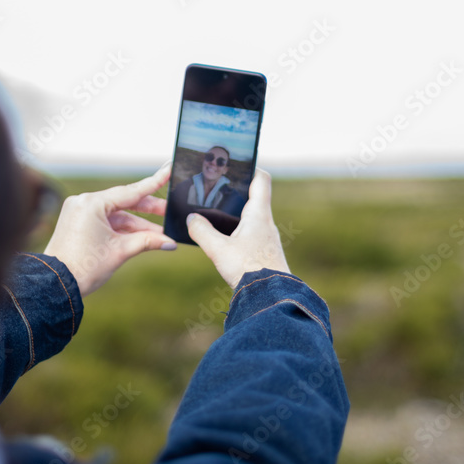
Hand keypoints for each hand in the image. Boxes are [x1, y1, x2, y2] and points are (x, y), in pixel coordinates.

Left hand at [44, 163, 175, 296]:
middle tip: (170, 211)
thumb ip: (147, 241)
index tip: (168, 170)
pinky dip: (122, 229)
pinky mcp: (78, 222)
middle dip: (148, 210)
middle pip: (124, 202)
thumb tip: (170, 242)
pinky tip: (142, 236)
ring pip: (116, 214)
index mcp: (91, 203)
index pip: (130, 191)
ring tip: (161, 235)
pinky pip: (106, 221)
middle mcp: (83, 202)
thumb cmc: (84, 267)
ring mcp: (80, 211)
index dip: (153, 183)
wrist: (57, 285)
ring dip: (137, 224)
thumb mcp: (120, 251)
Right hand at [186, 169, 289, 289]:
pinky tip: (224, 241)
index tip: (236, 165)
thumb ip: (202, 231)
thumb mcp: (218, 250)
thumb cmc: (249, 270)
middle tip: (216, 189)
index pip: (261, 179)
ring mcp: (267, 238)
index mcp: (258, 214)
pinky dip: (238, 231)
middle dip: (236, 192)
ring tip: (214, 215)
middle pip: (254, 197)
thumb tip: (191, 219)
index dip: (250, 168)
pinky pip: (251, 234)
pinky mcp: (265, 253)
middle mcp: (266, 223)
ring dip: (236, 214)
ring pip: (252, 217)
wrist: (271, 297)